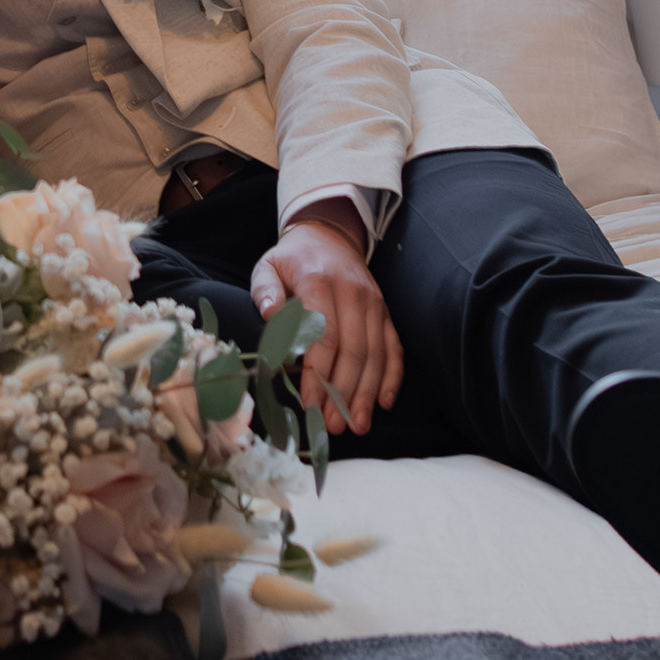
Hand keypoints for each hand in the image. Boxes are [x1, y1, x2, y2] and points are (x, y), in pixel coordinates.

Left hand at [249, 202, 402, 435]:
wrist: (329, 234)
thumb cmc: (293, 259)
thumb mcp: (268, 266)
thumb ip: (265, 290)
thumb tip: (269, 314)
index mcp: (320, 282)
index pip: (324, 334)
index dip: (318, 373)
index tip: (310, 403)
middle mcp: (353, 293)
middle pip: (354, 350)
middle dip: (344, 392)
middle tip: (334, 425)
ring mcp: (374, 303)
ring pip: (376, 354)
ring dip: (367, 393)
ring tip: (357, 425)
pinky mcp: (385, 312)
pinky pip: (394, 347)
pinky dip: (392, 376)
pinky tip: (384, 402)